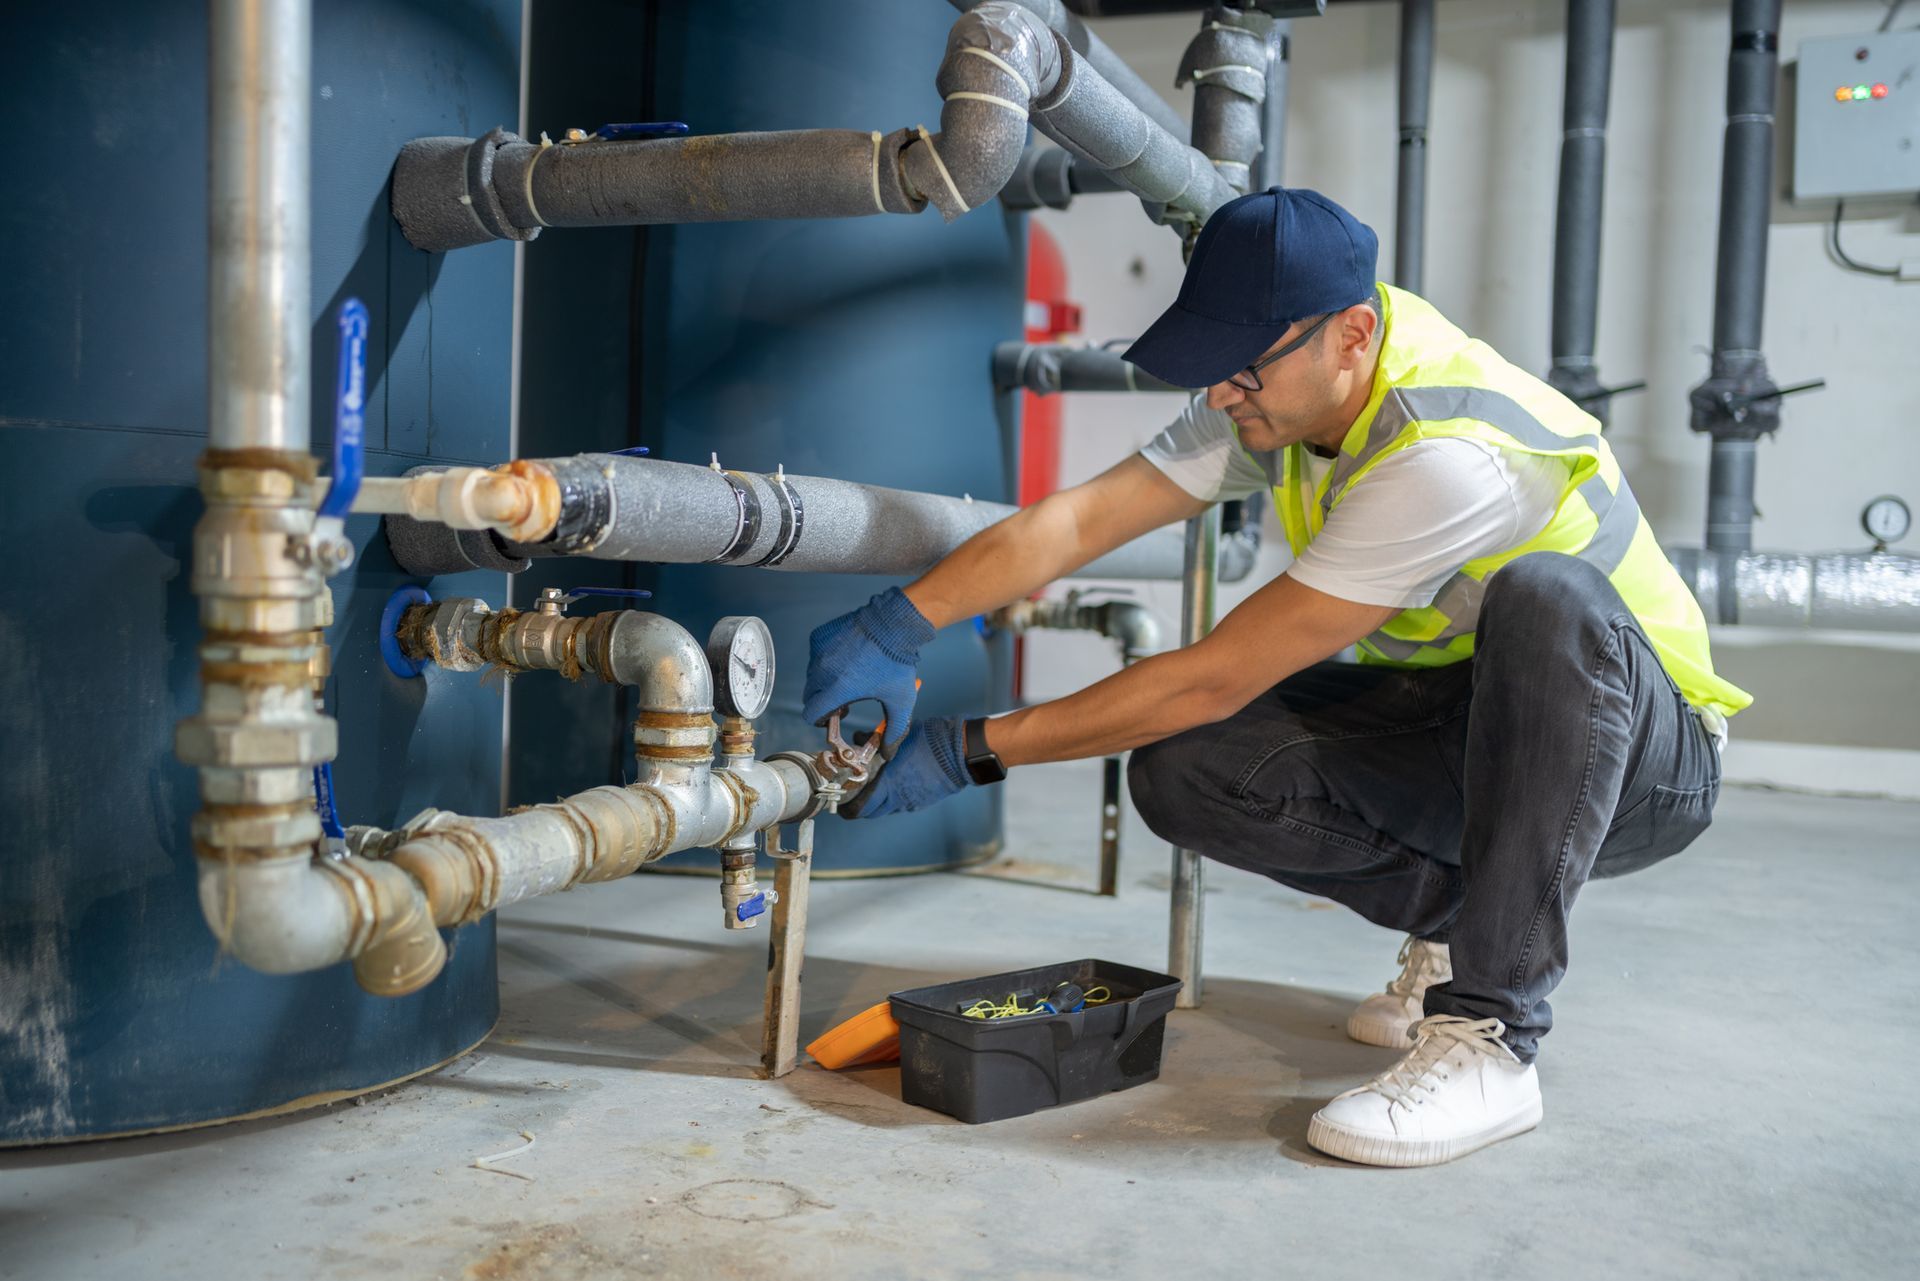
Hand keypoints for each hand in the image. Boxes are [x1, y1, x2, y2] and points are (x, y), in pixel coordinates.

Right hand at [802, 587, 934, 752]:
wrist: (894, 623)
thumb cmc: (898, 662)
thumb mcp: (900, 701)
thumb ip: (895, 730)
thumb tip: (888, 752)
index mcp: (838, 689)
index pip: (812, 714)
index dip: (821, 720)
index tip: (833, 717)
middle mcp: (823, 671)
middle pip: (810, 696)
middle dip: (823, 702)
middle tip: (845, 698)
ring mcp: (819, 651)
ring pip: (812, 676)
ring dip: (824, 681)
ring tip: (849, 676)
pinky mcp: (819, 636)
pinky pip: (815, 656)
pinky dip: (826, 660)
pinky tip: (847, 656)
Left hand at [840, 716, 969, 818]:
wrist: (960, 754)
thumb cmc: (928, 741)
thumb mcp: (898, 736)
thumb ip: (875, 741)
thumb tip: (858, 738)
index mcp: (888, 785)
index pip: (860, 808)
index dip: (847, 809)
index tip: (841, 802)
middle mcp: (898, 799)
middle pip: (870, 813)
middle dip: (859, 806)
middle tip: (853, 795)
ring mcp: (911, 802)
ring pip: (886, 809)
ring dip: (876, 802)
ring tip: (873, 786)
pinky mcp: (922, 801)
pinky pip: (901, 804)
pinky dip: (893, 797)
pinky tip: (895, 782)